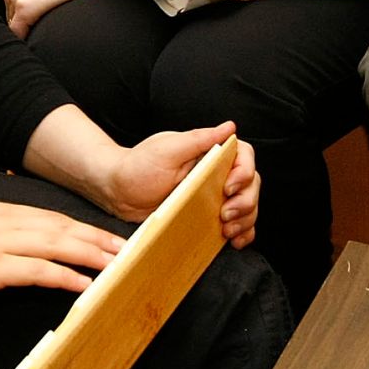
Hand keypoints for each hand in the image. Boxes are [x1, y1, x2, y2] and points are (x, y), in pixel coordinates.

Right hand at [0, 202, 124, 308]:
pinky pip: (38, 271)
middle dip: (98, 238)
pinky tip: (85, 285)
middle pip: (64, 227)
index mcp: (2, 211)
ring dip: (92, 254)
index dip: (83, 226)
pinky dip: (65, 276)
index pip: (53, 217)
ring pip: (58, 245)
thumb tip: (10, 236)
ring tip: (119, 264)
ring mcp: (2, 243)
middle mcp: (7, 222)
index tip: (107, 235)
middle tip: (130, 248)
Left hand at [102, 120, 259, 246]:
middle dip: (246, 201)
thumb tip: (230, 127)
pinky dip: (242, 233)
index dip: (244, 173)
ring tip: (228, 230)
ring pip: (247, 206)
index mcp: (210, 153)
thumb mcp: (167, 149)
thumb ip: (200, 139)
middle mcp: (216, 173)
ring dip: (246, 220)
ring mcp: (213, 197)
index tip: (228, 187)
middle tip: (225, 214)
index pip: (244, 156)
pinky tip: (235, 241)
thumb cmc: (138, 166)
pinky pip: (235, 225)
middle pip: (251, 185)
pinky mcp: (207, 217)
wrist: (117, 193)